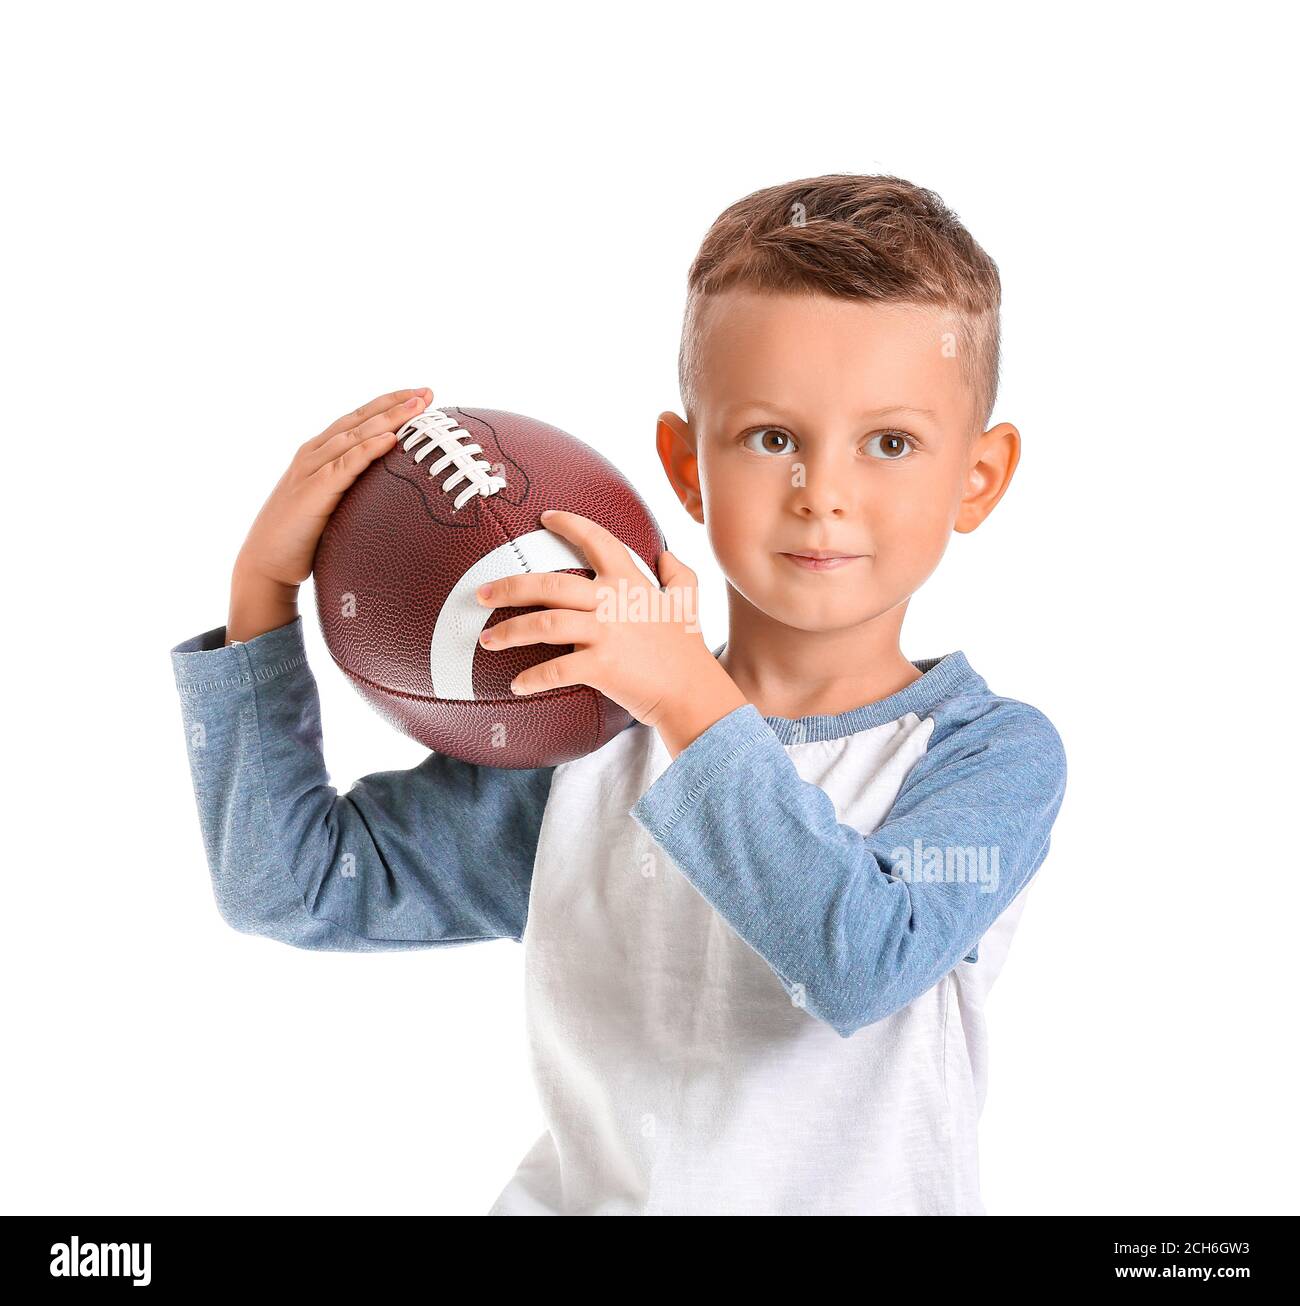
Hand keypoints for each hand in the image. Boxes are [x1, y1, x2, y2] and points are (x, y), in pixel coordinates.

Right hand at [227, 387, 432, 643]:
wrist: (266, 562)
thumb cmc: (301, 536)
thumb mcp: (333, 505)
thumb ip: (354, 490)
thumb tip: (392, 494)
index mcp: (320, 453)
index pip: (360, 420)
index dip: (389, 404)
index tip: (421, 395)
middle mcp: (314, 454)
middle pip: (361, 420)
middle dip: (395, 404)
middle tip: (428, 392)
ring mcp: (311, 470)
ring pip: (355, 436)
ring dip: (388, 420)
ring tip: (417, 407)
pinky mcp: (313, 491)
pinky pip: (344, 466)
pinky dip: (367, 450)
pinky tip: (390, 440)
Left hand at [475, 510, 747, 753]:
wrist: (694, 693)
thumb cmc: (688, 651)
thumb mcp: (689, 602)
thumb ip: (678, 574)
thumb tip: (666, 553)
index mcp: (630, 581)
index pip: (596, 540)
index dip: (569, 525)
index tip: (545, 517)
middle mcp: (612, 602)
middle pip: (548, 584)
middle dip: (509, 586)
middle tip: (480, 593)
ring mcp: (604, 633)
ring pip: (543, 624)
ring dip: (509, 632)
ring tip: (487, 640)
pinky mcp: (600, 666)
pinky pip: (555, 670)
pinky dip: (532, 678)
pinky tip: (517, 685)